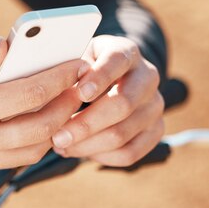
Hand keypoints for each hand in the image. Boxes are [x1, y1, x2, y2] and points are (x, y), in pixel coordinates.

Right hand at [0, 36, 88, 178]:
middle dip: (67, 105)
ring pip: (31, 151)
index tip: (76, 63)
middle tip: (80, 84)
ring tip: (64, 101)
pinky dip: (32, 141)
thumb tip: (6, 45)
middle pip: (40, 129)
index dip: (58, 78)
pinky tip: (36, 119)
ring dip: (54, 127)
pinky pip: (12, 159)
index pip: (28, 95)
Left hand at [51, 35, 163, 166]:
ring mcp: (154, 105)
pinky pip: (130, 152)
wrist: (103, 79)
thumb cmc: (79, 68)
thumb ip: (67, 69)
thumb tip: (52, 86)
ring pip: (123, 133)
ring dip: (87, 145)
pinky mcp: (156, 129)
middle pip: (122, 104)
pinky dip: (100, 156)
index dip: (100, 77)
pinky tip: (78, 150)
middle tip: (57, 136)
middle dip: (86, 123)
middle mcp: (147, 77)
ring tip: (60, 145)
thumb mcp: (72, 58)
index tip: (80, 93)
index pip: (117, 61)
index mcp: (125, 52)